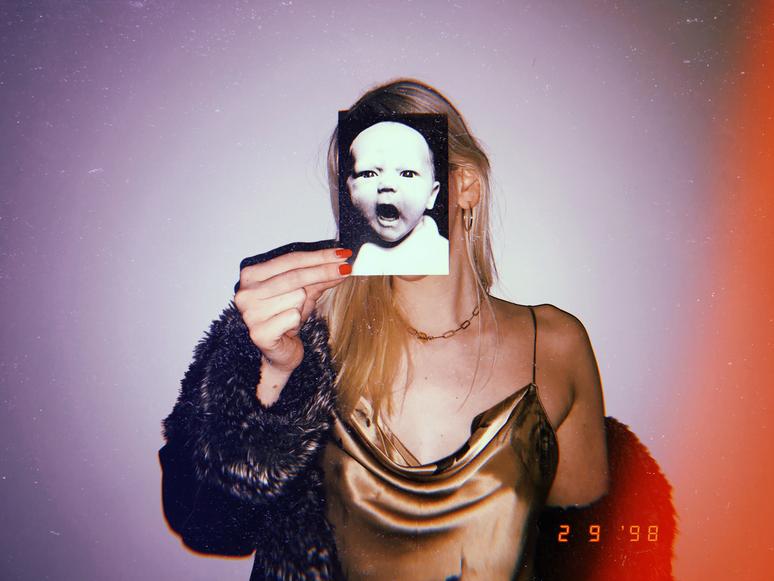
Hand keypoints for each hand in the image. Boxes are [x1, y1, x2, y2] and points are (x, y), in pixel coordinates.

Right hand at [234, 246, 351, 374]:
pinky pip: (293, 317)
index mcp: (251, 276)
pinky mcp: (259, 333)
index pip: (290, 260)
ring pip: (297, 296)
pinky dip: (297, 322)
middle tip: (346, 268)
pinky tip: (289, 329)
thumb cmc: (287, 319)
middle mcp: (246, 292)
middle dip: (323, 271)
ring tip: (294, 315)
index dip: (318, 256)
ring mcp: (250, 313)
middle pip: (295, 276)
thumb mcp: (304, 293)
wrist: (279, 353)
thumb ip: (319, 277)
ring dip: (303, 306)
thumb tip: (341, 264)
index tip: (342, 254)